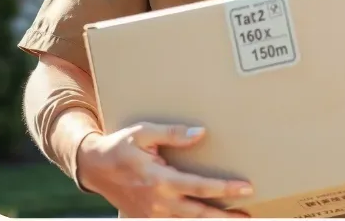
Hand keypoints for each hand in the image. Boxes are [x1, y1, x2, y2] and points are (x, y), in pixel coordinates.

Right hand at [77, 122, 253, 217]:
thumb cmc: (122, 146)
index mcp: (159, 180)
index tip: (246, 188)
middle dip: (225, 216)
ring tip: (237, 220)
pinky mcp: (147, 219)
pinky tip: (208, 220)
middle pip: (199, 214)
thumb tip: (200, 133)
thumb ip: (172, 133)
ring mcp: (152, 215)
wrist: (95, 168)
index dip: (224, 189)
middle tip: (249, 215)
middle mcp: (158, 203)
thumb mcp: (143, 133)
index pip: (199, 187)